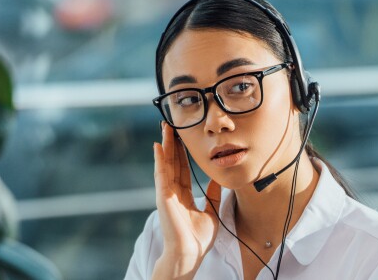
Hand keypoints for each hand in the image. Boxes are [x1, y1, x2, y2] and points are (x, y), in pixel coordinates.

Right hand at [151, 122, 221, 279]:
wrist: (190, 252)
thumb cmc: (199, 238)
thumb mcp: (211, 211)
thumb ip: (213, 194)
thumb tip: (218, 179)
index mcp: (183, 195)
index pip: (182, 168)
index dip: (182, 152)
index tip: (183, 137)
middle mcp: (172, 191)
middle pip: (172, 162)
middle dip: (172, 143)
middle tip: (171, 125)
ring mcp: (166, 193)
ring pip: (165, 164)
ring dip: (165, 145)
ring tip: (165, 128)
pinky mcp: (162, 197)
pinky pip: (161, 174)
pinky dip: (159, 160)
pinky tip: (158, 146)